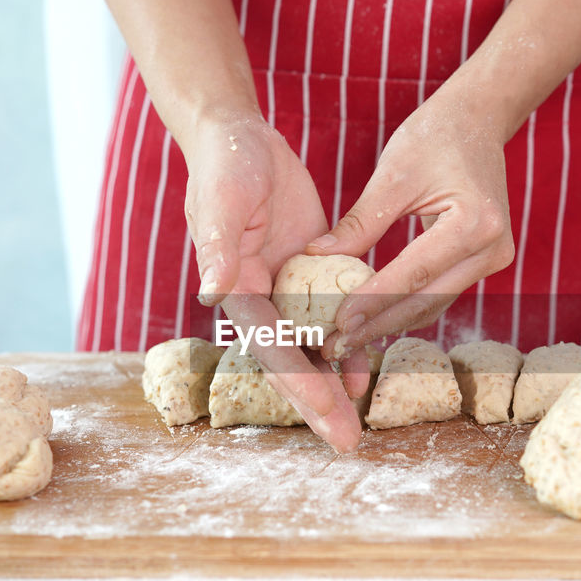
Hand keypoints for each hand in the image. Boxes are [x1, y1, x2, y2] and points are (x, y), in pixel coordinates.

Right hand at [182, 117, 368, 451]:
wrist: (239, 137)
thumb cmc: (225, 164)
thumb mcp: (221, 200)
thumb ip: (218, 245)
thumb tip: (213, 289)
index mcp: (236, 291)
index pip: (268, 348)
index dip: (296, 381)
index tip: (323, 410)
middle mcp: (260, 301)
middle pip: (290, 363)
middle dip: (317, 403)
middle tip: (346, 442)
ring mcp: (286, 292)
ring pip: (311, 349)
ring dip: (333, 385)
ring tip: (358, 422)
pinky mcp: (310, 275)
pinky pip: (332, 318)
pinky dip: (349, 344)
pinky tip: (367, 372)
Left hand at [306, 102, 514, 358]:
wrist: (478, 121)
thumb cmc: (434, 136)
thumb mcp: (393, 173)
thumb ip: (359, 222)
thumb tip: (317, 257)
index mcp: (475, 222)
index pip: (414, 273)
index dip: (373, 301)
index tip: (337, 323)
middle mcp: (493, 248)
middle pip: (426, 300)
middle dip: (377, 325)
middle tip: (335, 347)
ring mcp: (494, 258)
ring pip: (433, 304)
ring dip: (389, 323)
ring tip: (346, 341)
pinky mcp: (485, 262)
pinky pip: (440, 292)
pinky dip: (405, 306)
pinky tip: (372, 322)